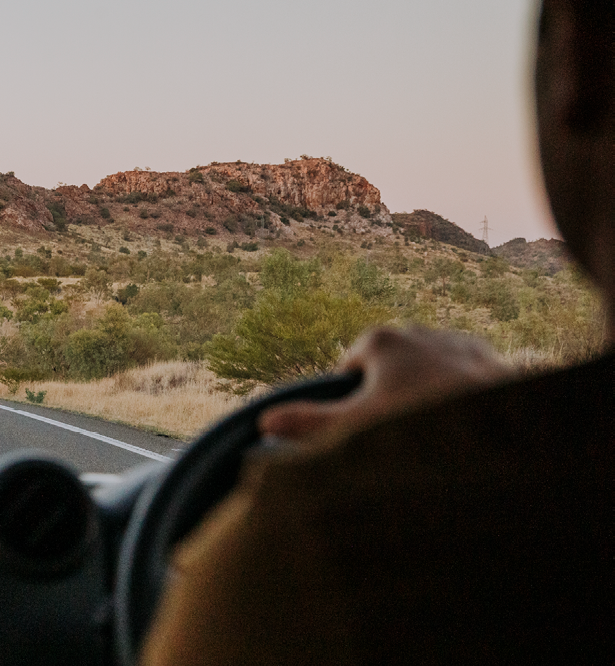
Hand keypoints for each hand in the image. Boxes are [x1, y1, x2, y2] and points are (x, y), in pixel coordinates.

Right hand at [258, 326, 512, 443]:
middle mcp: (418, 330)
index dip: (351, 400)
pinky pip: (463, 377)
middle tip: (401, 434)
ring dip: (426, 396)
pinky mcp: (490, 359)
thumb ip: (309, 423)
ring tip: (434, 431)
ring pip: (427, 371)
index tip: (366, 428)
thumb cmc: (421, 426)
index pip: (349, 368)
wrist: (502, 431)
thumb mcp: (356, 429)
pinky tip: (464, 423)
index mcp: (380, 339)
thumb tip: (264, 422)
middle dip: (389, 397)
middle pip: (388, 368)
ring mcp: (456, 341)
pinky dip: (460, 396)